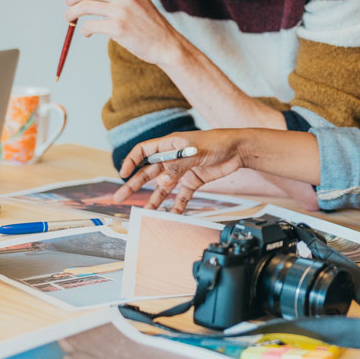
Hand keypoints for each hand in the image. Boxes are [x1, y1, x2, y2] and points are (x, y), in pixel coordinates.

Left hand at [65, 0, 182, 66]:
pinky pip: (89, 26)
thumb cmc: (149, 24)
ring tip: (70, 18)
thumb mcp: (138, 0)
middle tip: (69, 4)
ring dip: (72, 13)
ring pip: (84, 7)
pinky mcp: (117, 28)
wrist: (166, 44)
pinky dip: (84, 30)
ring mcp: (122, 11)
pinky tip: (88, 33)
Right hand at [114, 130, 244, 212]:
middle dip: (134, 185)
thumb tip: (162, 183)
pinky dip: (176, 205)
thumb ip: (177, 167)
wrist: (240, 149)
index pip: (143, 151)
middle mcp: (173, 158)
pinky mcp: (194, 181)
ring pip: (163, 187)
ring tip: (143, 212)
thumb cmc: (218, 142)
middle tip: (119, 197)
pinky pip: (181, 195)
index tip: (123, 174)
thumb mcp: (195, 152)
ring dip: (153, 199)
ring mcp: (183, 170)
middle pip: (148, 172)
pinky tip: (170, 216)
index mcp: (170, 144)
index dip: (131, 161)